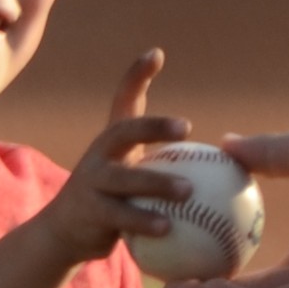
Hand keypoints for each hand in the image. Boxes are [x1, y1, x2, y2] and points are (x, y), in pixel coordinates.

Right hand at [30, 50, 192, 265]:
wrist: (64, 232)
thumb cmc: (113, 200)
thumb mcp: (133, 176)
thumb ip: (165, 166)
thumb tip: (224, 159)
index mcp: (112, 141)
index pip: (124, 100)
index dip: (136, 76)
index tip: (156, 55)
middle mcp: (98, 155)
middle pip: (123, 132)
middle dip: (151, 126)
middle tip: (185, 128)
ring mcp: (91, 182)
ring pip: (124, 179)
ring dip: (156, 183)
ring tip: (188, 191)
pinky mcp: (90, 212)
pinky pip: (120, 217)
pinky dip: (144, 222)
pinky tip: (169, 229)